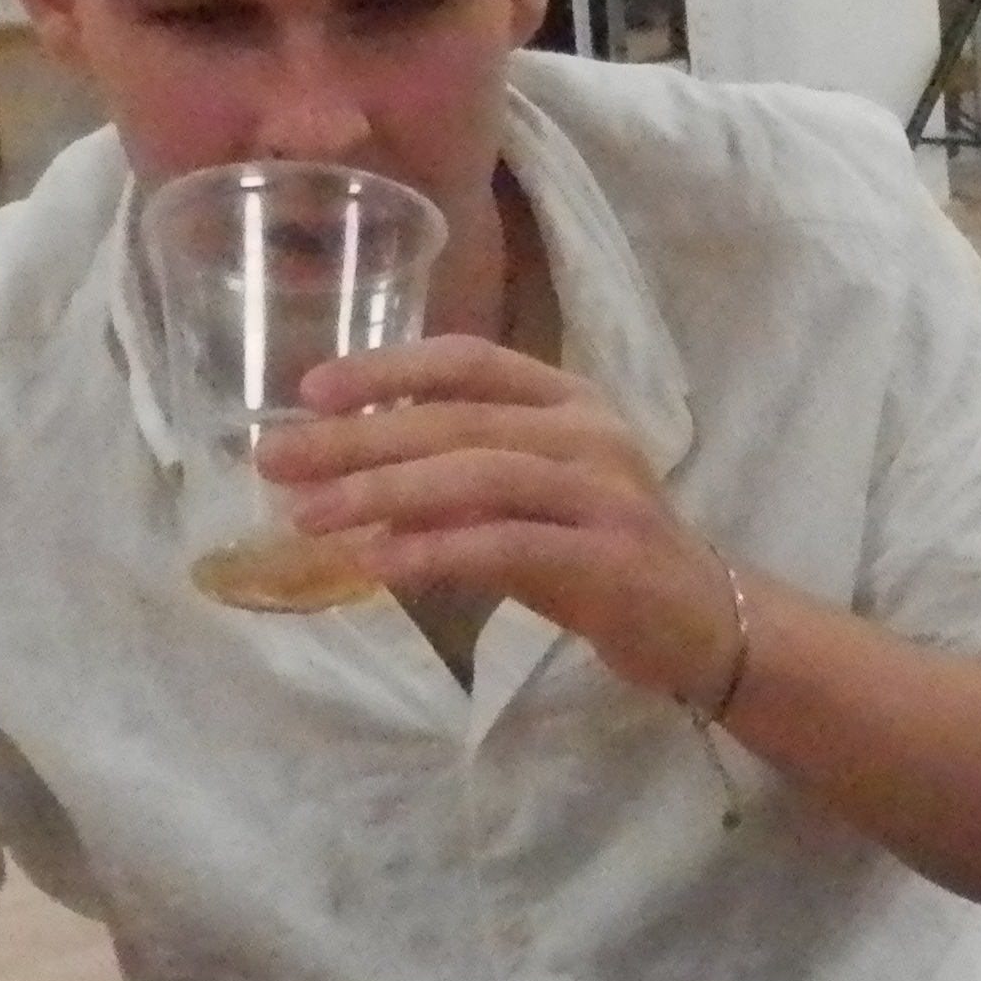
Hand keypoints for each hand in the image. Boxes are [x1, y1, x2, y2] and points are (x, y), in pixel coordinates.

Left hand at [259, 337, 749, 705]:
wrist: (702, 620)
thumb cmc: (601, 553)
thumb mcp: (529, 499)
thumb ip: (458, 477)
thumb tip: (347, 474)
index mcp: (570, 400)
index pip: (469, 359)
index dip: (388, 367)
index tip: (311, 391)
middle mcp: (591, 432)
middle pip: (459, 419)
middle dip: (358, 439)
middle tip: (277, 461)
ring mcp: (605, 492)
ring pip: (477, 474)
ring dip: (382, 493)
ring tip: (307, 516)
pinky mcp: (607, 557)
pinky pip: (505, 544)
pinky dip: (433, 550)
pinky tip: (376, 562)